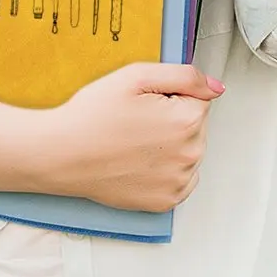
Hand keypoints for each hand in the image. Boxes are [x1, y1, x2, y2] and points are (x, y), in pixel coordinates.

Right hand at [41, 62, 223, 212]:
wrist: (61, 154)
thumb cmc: (92, 115)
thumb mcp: (136, 76)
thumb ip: (184, 76)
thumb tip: (215, 88)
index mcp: (187, 120)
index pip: (198, 99)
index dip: (169, 96)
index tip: (143, 103)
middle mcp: (190, 154)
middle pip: (195, 127)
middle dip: (172, 120)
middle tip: (134, 122)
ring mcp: (179, 182)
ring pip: (187, 152)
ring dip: (169, 146)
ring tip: (132, 142)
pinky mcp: (165, 201)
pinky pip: (179, 179)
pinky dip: (164, 171)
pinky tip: (137, 162)